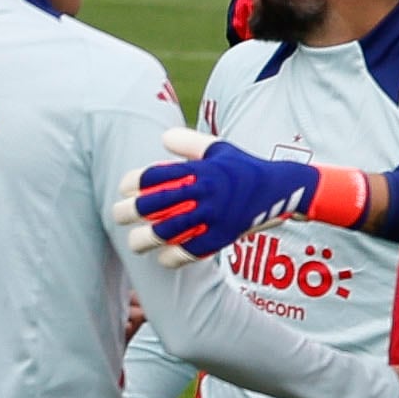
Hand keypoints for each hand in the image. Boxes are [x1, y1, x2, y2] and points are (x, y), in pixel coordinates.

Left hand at [129, 128, 314, 262]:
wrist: (280, 187)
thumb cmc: (243, 167)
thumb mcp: (218, 149)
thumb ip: (189, 144)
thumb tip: (163, 138)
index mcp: (198, 169)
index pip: (153, 176)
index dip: (133, 183)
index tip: (125, 189)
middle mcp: (202, 191)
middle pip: (153, 203)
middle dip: (129, 211)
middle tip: (118, 215)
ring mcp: (212, 214)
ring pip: (167, 231)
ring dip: (145, 240)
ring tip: (135, 244)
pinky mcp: (223, 235)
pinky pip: (191, 251)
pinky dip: (173, 257)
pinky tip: (163, 259)